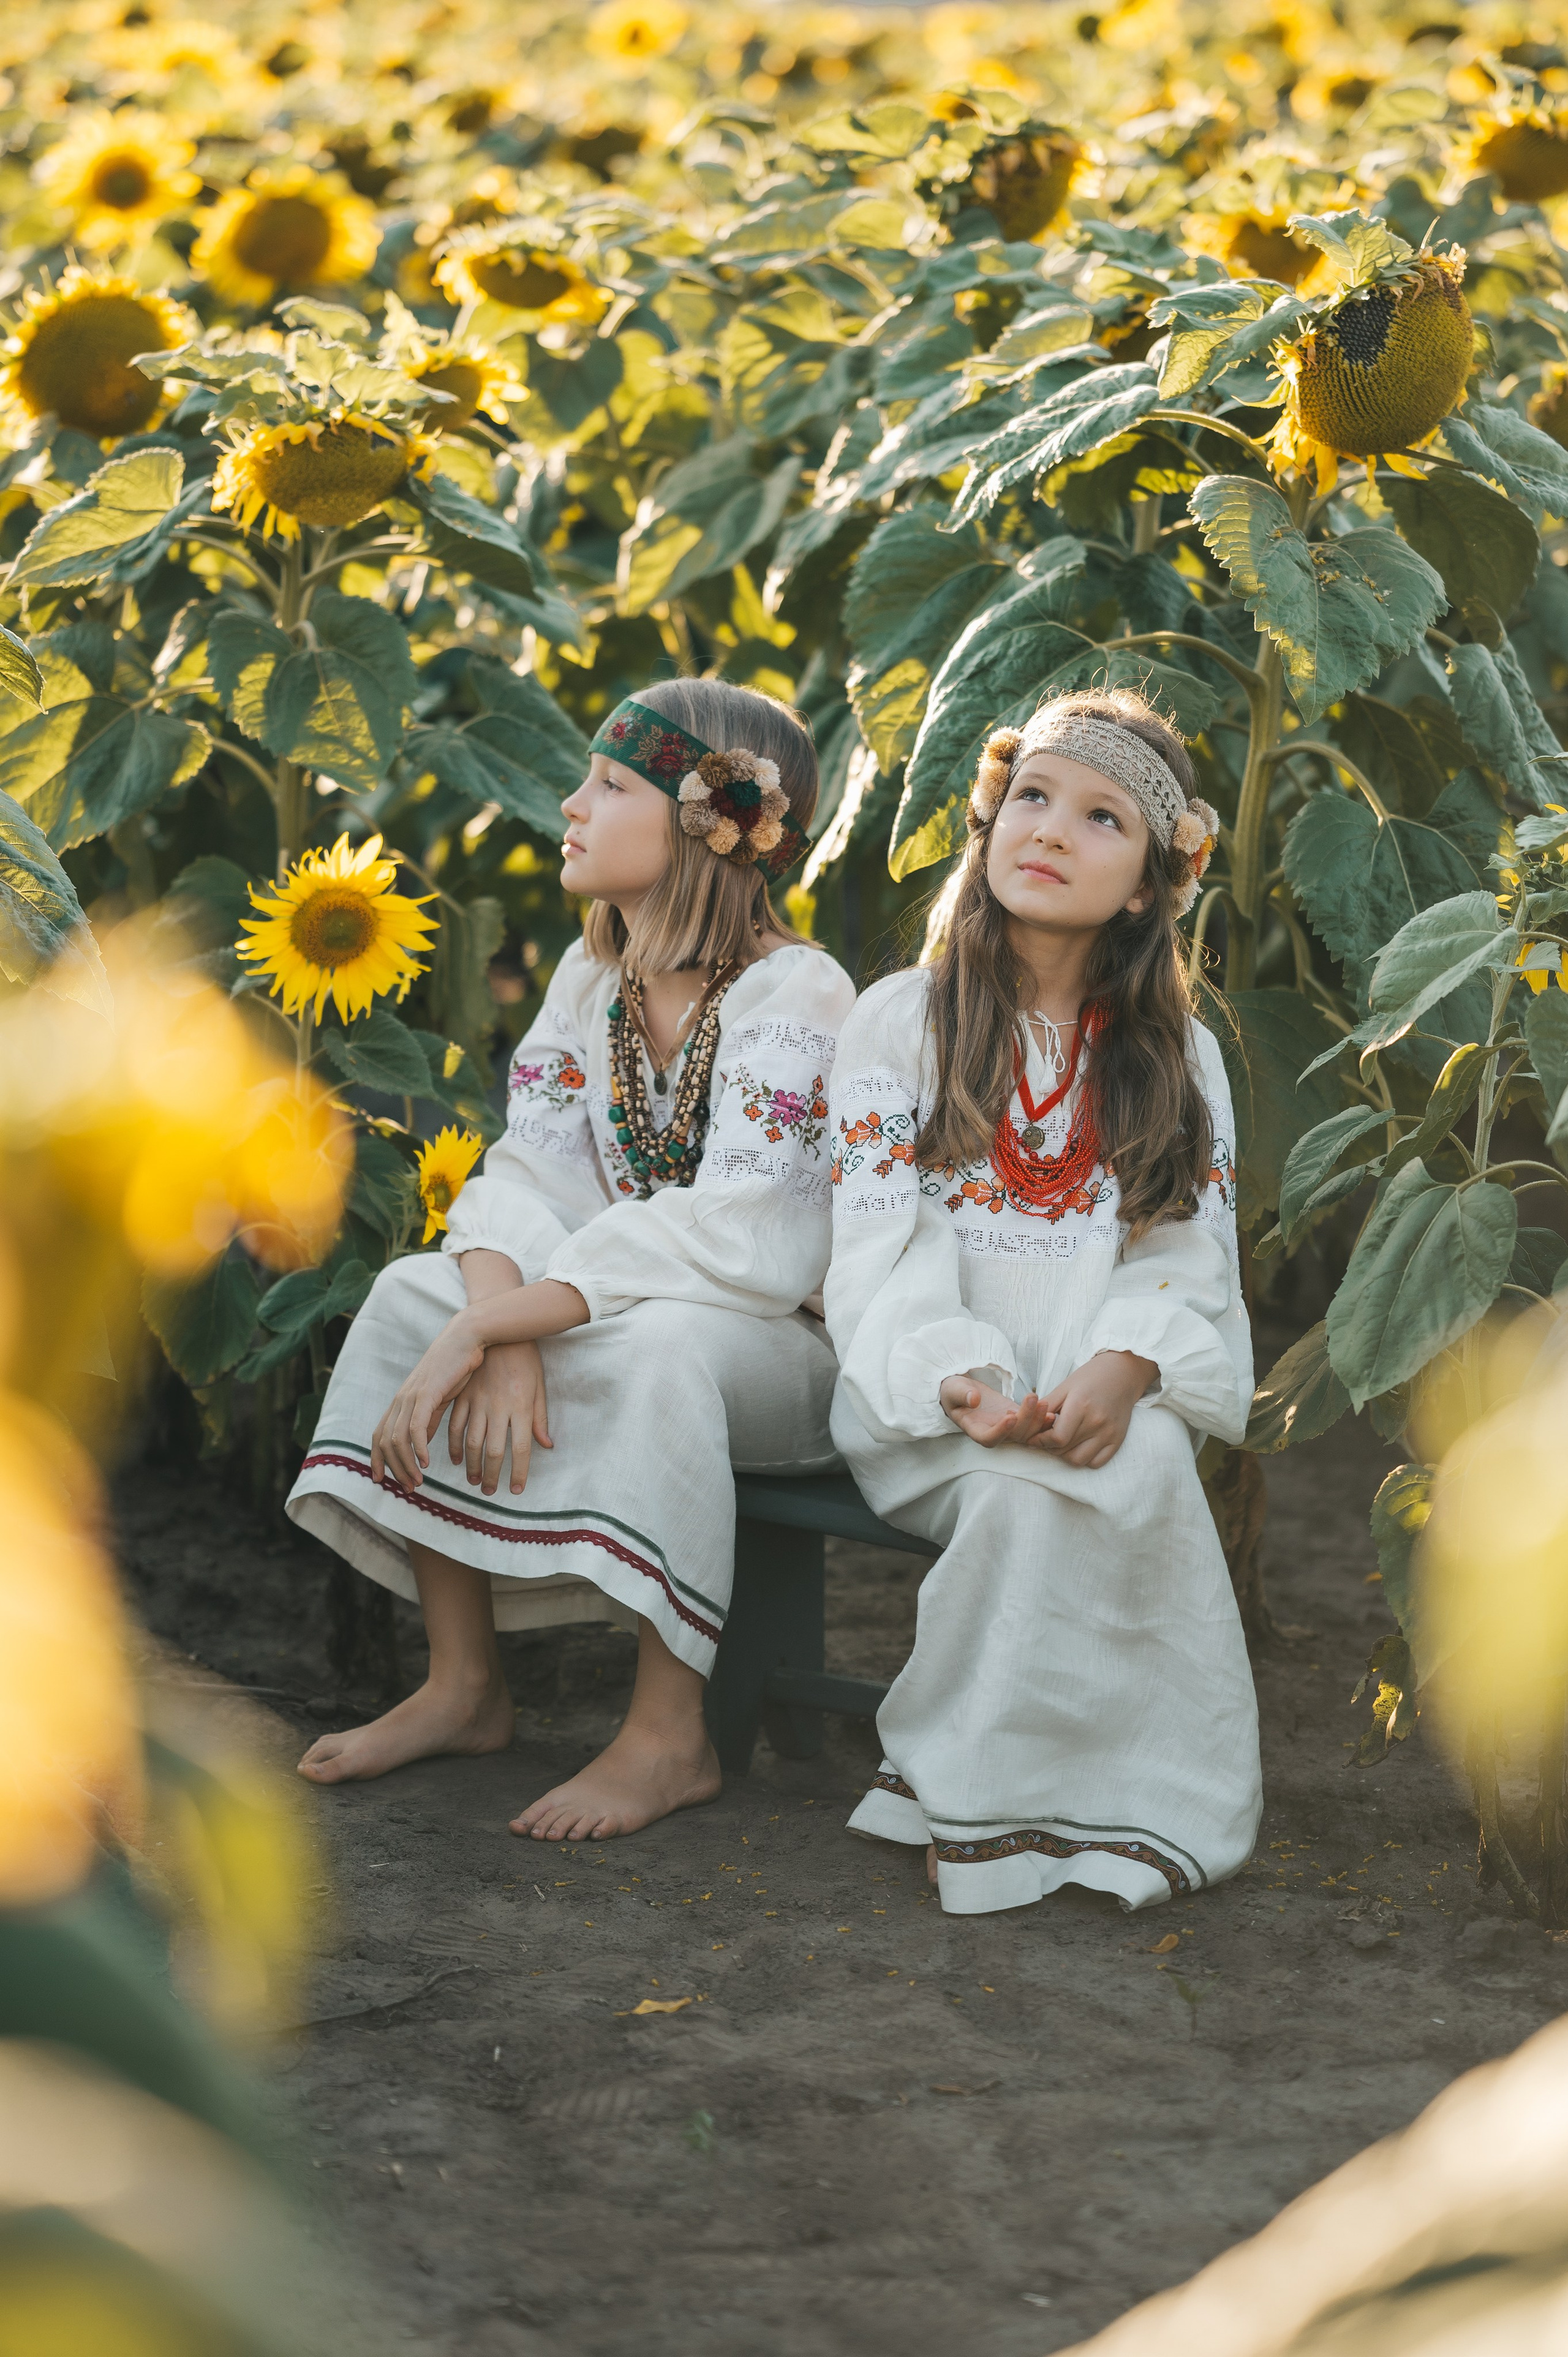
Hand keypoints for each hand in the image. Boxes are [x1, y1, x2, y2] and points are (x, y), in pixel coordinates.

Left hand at [370, 1312, 484, 1491]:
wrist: (468, 1337)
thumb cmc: (458, 1366)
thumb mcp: (439, 1398)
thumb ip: (429, 1420)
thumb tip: (422, 1444)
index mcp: (403, 1401)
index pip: (379, 1435)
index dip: (377, 1459)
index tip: (381, 1480)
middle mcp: (402, 1399)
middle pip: (385, 1442)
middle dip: (394, 1469)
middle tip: (409, 1488)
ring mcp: (412, 1396)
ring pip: (398, 1439)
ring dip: (406, 1464)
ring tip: (419, 1481)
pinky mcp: (427, 1394)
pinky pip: (416, 1428)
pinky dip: (418, 1449)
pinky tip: (427, 1462)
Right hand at [447, 1340, 552, 1496]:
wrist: (497, 1330)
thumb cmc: (524, 1359)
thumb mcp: (538, 1386)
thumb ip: (540, 1418)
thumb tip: (547, 1446)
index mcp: (521, 1406)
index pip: (522, 1449)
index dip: (519, 1472)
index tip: (517, 1490)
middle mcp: (498, 1407)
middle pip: (494, 1451)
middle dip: (492, 1475)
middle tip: (490, 1492)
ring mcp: (477, 1402)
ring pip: (472, 1442)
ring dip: (472, 1466)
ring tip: (474, 1481)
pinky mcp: (462, 1396)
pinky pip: (455, 1426)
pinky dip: (455, 1445)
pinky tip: (457, 1459)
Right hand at [940, 1376, 1057, 1448]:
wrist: (963, 1390)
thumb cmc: (955, 1391)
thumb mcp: (953, 1389)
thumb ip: (962, 1394)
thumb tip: (974, 1399)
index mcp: (975, 1430)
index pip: (988, 1439)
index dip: (1001, 1431)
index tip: (1009, 1416)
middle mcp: (993, 1432)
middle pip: (1013, 1435)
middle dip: (1025, 1419)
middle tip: (1033, 1399)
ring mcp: (1006, 1427)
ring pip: (1026, 1432)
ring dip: (1037, 1420)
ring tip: (1044, 1403)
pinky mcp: (1016, 1418)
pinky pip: (1031, 1424)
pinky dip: (1041, 1418)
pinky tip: (1049, 1407)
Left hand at [1033, 1350, 1157, 1468]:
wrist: (1121, 1374)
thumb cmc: (1089, 1378)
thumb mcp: (1064, 1387)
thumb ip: (1045, 1406)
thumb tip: (1025, 1423)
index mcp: (1081, 1406)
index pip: (1057, 1438)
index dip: (1041, 1441)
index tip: (1034, 1438)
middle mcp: (1097, 1422)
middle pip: (1065, 1450)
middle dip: (1049, 1448)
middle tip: (1045, 1439)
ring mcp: (1109, 1433)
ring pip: (1079, 1460)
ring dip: (1065, 1455)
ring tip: (1061, 1443)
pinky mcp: (1118, 1440)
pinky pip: (1096, 1462)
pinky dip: (1084, 1459)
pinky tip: (1078, 1446)